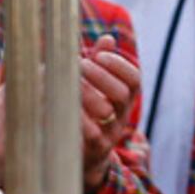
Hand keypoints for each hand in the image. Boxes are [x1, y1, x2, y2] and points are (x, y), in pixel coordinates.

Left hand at [79, 37, 141, 191]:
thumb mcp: (94, 86)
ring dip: (87, 94)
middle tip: (80, 65)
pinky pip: (90, 134)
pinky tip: (61, 104)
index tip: (99, 54)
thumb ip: (100, 63)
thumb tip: (107, 39)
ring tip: (67, 83)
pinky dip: (77, 117)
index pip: (134, 79)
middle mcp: (121, 115)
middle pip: (123, 93)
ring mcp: (110, 134)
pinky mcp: (93, 149)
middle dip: (102, 76)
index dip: (119, 65)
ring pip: (106, 112)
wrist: (79, 154)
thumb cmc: (85, 112)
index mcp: (123, 98)